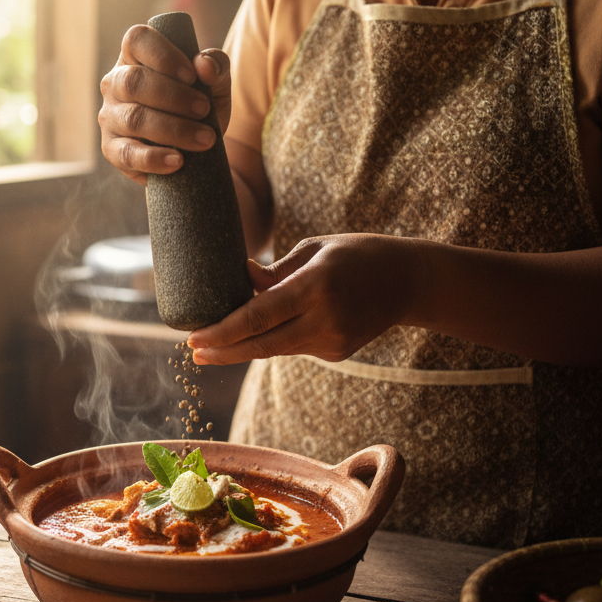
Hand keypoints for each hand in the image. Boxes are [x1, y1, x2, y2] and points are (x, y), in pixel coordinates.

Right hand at [98, 24, 231, 184]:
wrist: (196, 151)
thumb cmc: (200, 107)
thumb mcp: (216, 84)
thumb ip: (217, 67)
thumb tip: (203, 64)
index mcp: (136, 57)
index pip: (136, 40)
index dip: (163, 55)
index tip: (192, 75)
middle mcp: (115, 83)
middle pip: (133, 81)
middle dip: (174, 96)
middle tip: (204, 109)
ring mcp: (110, 116)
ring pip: (134, 118)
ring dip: (173, 129)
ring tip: (205, 139)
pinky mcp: (112, 149)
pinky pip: (127, 153)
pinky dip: (154, 158)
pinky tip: (178, 161)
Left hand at [187, 234, 426, 364]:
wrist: (409, 281)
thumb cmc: (356, 254)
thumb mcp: (314, 249)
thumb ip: (275, 272)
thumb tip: (240, 282)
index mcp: (315, 286)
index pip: (258, 316)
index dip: (222, 332)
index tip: (193, 338)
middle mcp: (324, 318)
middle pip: (261, 344)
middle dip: (223, 351)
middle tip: (192, 351)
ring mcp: (333, 340)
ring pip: (276, 348)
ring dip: (244, 346)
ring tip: (215, 342)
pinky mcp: (337, 352)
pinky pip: (294, 346)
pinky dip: (276, 338)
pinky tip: (270, 328)